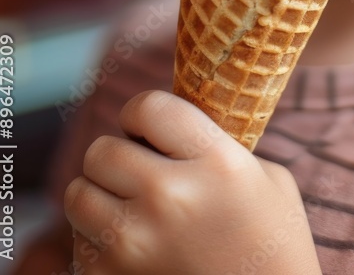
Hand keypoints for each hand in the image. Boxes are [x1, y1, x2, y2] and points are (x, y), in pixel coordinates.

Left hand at [64, 90, 321, 274]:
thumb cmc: (275, 241)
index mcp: (215, 163)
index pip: (149, 107)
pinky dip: (97, 241)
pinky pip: (79, 244)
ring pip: (78, 195)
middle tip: (135, 168)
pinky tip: (131, 246)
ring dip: (99, 196)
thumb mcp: (264, 177)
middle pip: (102, 151)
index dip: (141, 112)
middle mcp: (171, 199)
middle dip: (116, 154)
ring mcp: (137, 245)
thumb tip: (172, 127)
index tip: (146, 126)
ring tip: (127, 206)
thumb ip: (218, 145)